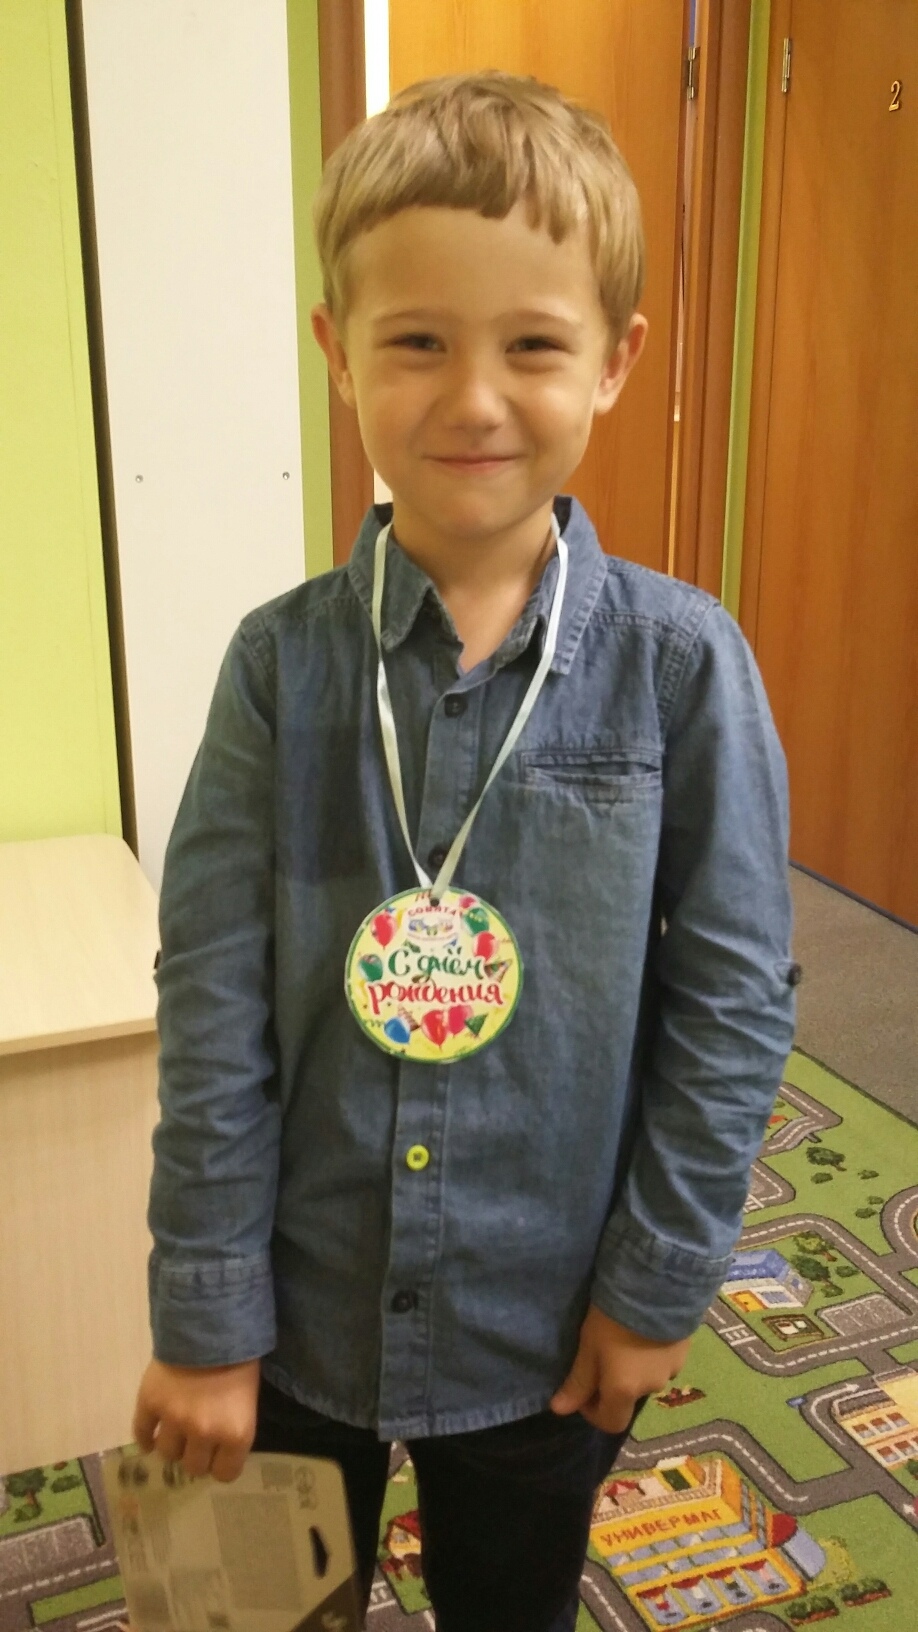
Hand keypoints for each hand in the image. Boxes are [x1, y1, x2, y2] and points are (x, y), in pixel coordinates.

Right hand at [132, 1357, 260, 1481]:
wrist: (212, 1322)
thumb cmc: (239, 1358)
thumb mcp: (247, 1399)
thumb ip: (232, 1429)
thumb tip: (218, 1452)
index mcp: (235, 1434)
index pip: (225, 1474)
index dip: (220, 1464)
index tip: (218, 1454)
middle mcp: (204, 1433)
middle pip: (193, 1466)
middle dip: (195, 1455)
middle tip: (196, 1440)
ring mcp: (173, 1418)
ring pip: (167, 1453)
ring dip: (172, 1445)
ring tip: (175, 1432)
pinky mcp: (149, 1402)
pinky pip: (141, 1432)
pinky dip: (145, 1436)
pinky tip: (151, 1433)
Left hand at [549, 1305, 690, 1433]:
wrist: (656, 1286)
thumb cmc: (614, 1318)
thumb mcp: (588, 1346)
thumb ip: (577, 1381)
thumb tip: (559, 1410)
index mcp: (625, 1391)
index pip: (611, 1423)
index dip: (593, 1413)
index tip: (583, 1388)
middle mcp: (651, 1388)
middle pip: (628, 1399)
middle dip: (613, 1385)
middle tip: (602, 1354)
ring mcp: (672, 1371)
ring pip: (646, 1379)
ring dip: (633, 1369)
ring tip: (625, 1337)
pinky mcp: (684, 1352)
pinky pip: (663, 1363)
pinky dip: (651, 1355)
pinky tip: (645, 1331)